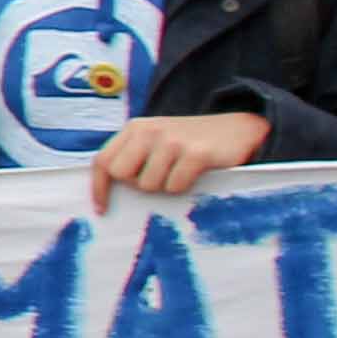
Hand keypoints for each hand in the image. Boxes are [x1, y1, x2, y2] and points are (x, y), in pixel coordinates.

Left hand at [89, 110, 272, 207]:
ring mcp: (173, 141)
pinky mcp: (196, 154)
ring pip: (149, 185)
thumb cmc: (191, 142)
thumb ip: (133, 156)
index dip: (99, 187)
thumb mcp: (156, 141)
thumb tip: (110, 191)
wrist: (238, 129)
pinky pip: (175, 186)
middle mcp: (149, 131)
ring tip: (179, 174)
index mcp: (135, 128)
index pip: (103, 160)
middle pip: (121, 174)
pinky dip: (183, 188)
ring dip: (164, 188)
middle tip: (157, 181)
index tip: (102, 208)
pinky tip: (194, 176)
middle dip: (136, 186)